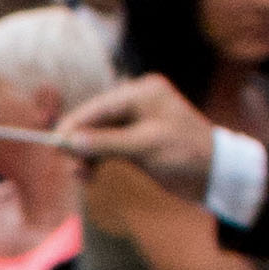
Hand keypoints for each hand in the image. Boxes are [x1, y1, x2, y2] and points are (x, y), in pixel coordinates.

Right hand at [56, 74, 225, 194]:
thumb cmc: (186, 154)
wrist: (214, 175)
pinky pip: (106, 146)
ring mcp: (136, 121)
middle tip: (70, 168)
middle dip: (79, 144)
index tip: (54, 146)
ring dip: (86, 155)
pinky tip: (90, 174)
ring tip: (81, 176)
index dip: (73, 126)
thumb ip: (106, 143)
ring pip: (97, 135)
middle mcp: (137, 102)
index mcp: (142, 92)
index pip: (98, 107)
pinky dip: (96, 160)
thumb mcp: (145, 148)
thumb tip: (69, 141)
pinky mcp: (135, 140)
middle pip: (94, 121)